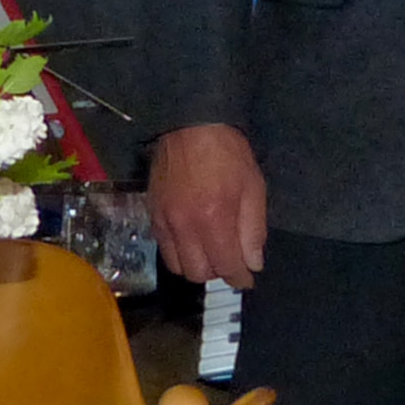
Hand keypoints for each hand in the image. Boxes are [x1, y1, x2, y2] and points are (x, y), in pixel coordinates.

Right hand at [150, 123, 268, 289]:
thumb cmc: (228, 153)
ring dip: (196, 265)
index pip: (226, 266)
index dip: (239, 278)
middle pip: (198, 273)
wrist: (191, 125)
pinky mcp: (151, 214)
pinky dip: (178, 252)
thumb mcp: (254, 187)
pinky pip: (163, 248)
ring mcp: (164, 221)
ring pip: (177, 266)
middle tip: (228, 259)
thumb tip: (253, 264)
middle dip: (217, 272)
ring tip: (209, 251)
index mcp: (214, 219)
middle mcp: (185, 226)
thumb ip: (253, 230)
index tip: (247, 279)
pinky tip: (191, 239)